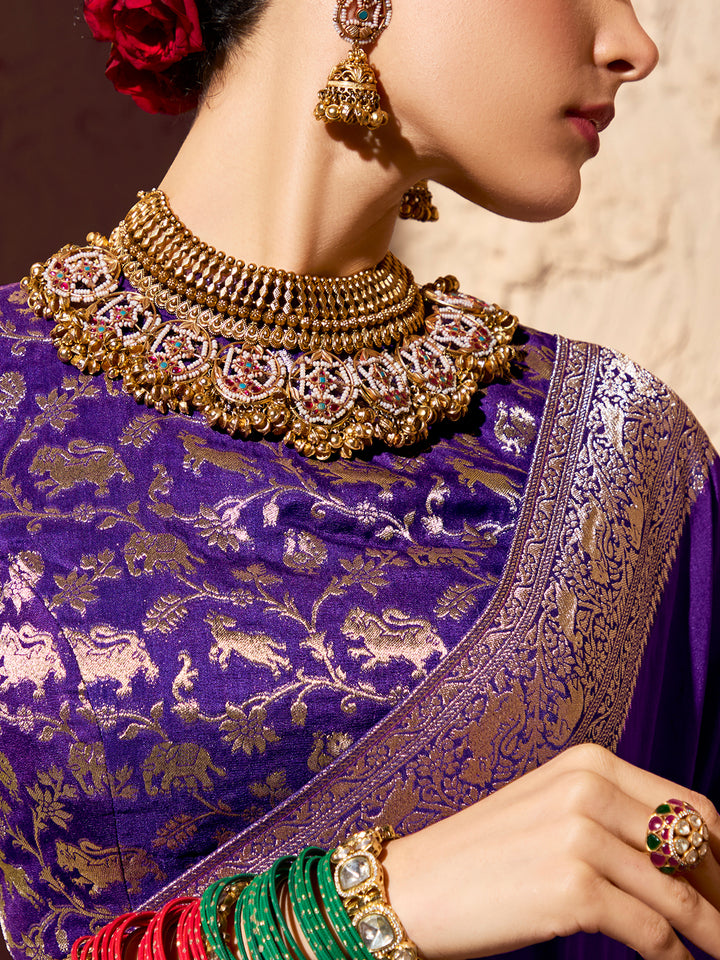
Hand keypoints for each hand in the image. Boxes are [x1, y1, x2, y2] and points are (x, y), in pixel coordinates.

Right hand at [382, 744, 719, 958]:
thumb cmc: (484, 855)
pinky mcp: (572, 890)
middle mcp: (589, 789)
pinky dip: (674, 959)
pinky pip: (653, 934)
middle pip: (695, 845)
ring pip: (681, 895)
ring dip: (712, 933)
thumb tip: (685, 860)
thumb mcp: (551, 810)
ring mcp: (580, 837)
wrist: (416, 886)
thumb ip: (612, 818)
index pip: (689, 806)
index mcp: (588, 763)